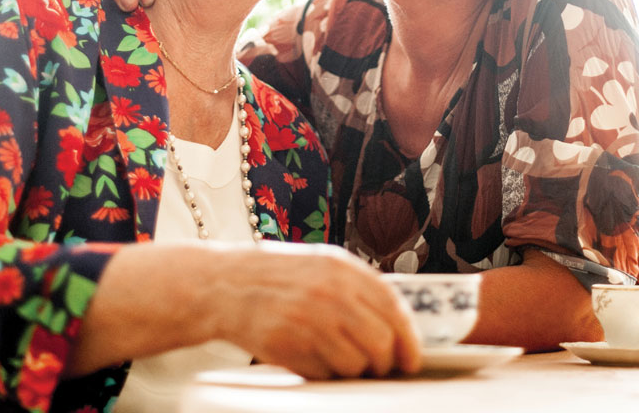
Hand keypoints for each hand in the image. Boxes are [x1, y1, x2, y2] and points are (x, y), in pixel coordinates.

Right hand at [214, 243, 421, 378]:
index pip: (391, 306)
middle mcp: (328, 292)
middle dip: (385, 361)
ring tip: (339, 358)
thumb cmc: (277, 276)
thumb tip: (396, 321)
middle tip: (380, 366)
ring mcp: (308, 320)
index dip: (408, 336)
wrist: (226, 285)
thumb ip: (357, 285)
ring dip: (355, 370)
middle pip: (380, 341)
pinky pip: (325, 374)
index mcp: (340, 267)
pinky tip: (313, 358)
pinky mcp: (289, 346)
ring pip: (356, 363)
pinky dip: (326, 374)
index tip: (412, 356)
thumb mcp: (321, 264)